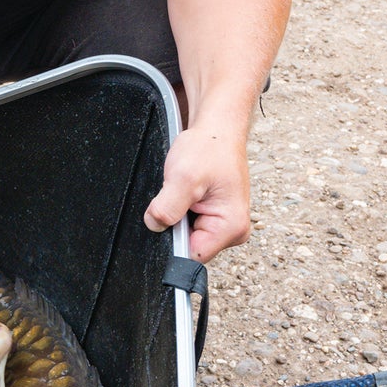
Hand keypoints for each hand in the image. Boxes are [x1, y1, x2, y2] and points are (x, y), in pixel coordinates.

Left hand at [144, 122, 250, 262]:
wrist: (216, 129)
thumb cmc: (209, 148)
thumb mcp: (183, 178)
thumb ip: (167, 208)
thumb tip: (154, 226)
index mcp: (232, 227)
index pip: (192, 256)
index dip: (173, 240)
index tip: (171, 216)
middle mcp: (232, 231)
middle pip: (188, 247)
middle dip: (175, 225)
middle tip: (179, 196)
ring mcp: (223, 225)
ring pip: (185, 235)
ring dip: (177, 216)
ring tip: (184, 191)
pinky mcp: (213, 217)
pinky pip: (187, 224)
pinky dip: (179, 210)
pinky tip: (185, 193)